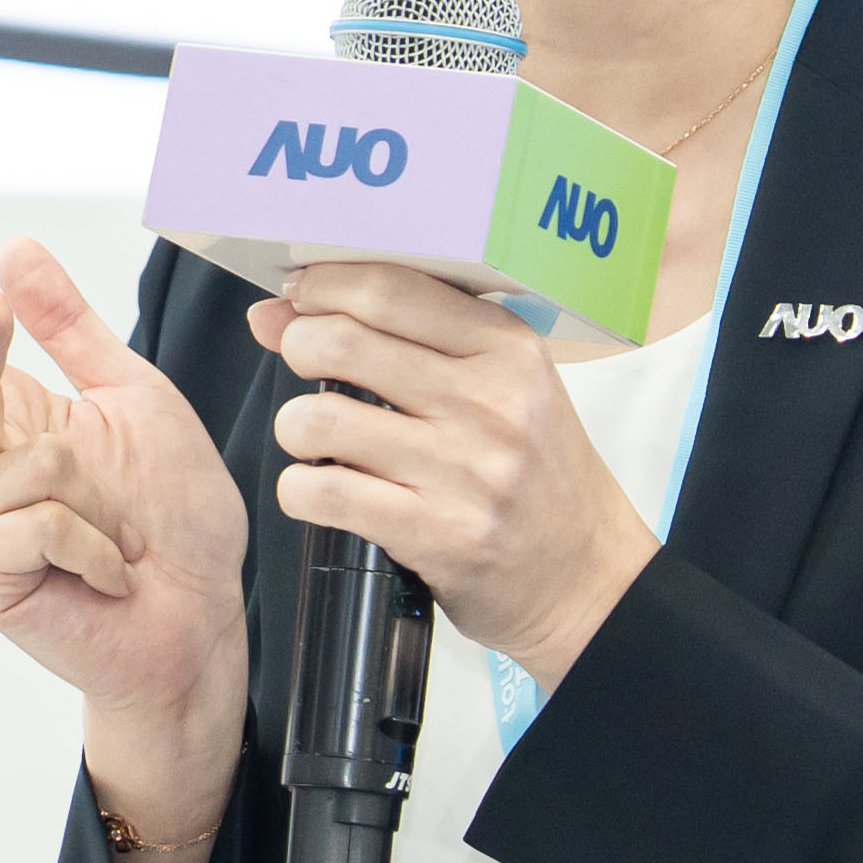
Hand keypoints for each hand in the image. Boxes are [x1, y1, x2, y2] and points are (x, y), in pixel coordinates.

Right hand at [0, 217, 250, 862]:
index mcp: (10, 418)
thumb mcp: (137, 403)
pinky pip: (33, 524)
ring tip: (112, 544)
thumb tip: (12, 253)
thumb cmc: (174, 524)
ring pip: (23, 463)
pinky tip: (99, 576)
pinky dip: (90, 550)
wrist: (198, 622)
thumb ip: (74, 331)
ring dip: (94, 502)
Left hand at [246, 262, 661, 682]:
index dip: (322, 285)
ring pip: (318, 420)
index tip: (298, 297)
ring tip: (319, 440)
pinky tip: (321, 492)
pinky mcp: (439, 533)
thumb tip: (274, 312)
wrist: (588, 577)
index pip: (389, 289)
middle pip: (340, 342)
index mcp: (508, 349)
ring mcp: (465, 470)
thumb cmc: (534, 474)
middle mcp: (490, 403)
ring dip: (296, 428)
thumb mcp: (498, 388)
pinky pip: (325, 493)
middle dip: (298, 347)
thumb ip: (399, 337)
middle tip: (305, 365)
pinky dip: (300, 491)